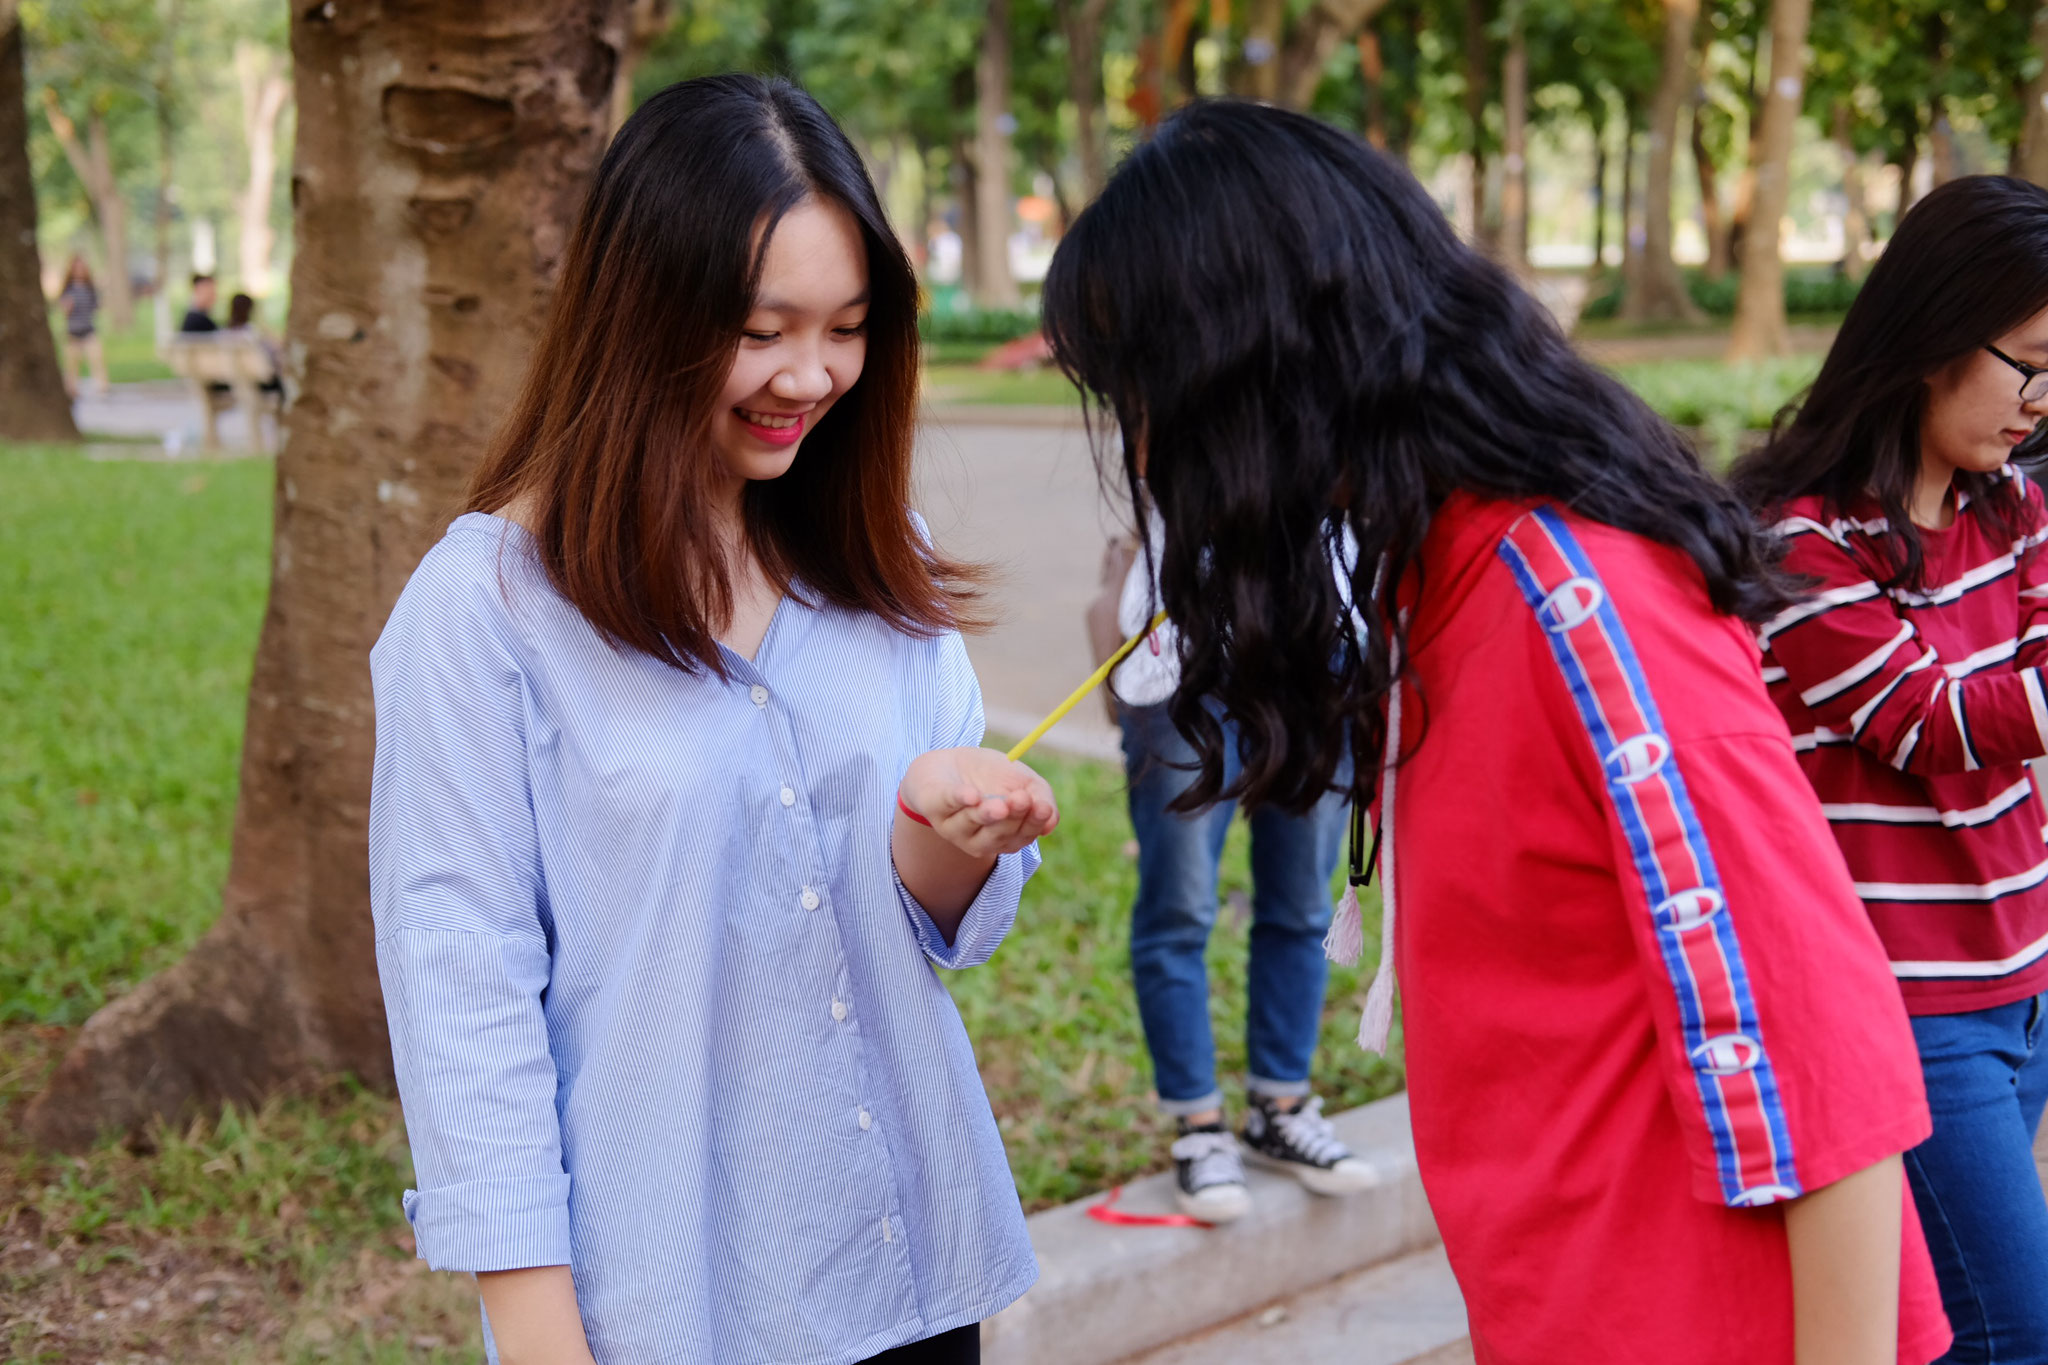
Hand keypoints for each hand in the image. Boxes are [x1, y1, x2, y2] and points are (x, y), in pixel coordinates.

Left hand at [898, 746, 1057, 857]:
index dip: (1033, 823)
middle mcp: (978, 839)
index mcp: (1004, 836)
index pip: (1021, 837)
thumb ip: (1041, 797)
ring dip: (986, 815)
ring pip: (971, 824)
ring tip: (1000, 805)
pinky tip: (971, 796)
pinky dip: (959, 799)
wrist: (948, 763)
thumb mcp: (1023, 781)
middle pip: (997, 836)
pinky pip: (947, 804)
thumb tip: (1050, 822)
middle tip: (1022, 798)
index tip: (1043, 808)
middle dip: (1011, 818)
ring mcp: (953, 827)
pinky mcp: (933, 806)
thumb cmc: (991, 777)